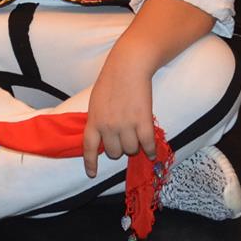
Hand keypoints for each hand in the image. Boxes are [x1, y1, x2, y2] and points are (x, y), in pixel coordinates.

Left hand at [82, 55, 158, 177]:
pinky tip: (152, 151)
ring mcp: (125, 125)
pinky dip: (150, 150)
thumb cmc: (111, 80)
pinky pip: (147, 145)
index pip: (89, 148)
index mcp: (93, 120)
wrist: (128, 66)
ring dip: (135, 146)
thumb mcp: (96, 101)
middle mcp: (108, 126)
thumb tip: (102, 138)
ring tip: (137, 135)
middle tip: (124, 137)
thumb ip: (97, 119)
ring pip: (131, 150)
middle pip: (114, 153)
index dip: (90, 163)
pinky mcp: (142, 122)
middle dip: (119, 148)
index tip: (92, 174)